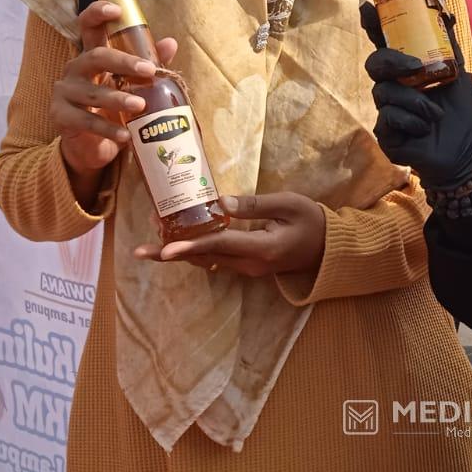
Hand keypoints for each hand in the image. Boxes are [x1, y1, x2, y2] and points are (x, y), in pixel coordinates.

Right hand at [53, 1, 176, 174]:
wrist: (93, 146)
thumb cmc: (114, 109)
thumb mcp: (132, 85)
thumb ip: (149, 63)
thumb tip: (170, 42)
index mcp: (92, 56)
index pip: (88, 27)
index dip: (98, 14)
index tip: (117, 10)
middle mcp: (75, 69)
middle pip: (96, 57)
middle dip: (123, 61)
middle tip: (148, 70)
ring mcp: (65, 92)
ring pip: (91, 92)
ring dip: (117, 99)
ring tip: (140, 105)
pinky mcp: (60, 117)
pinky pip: (85, 121)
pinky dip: (107, 128)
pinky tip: (125, 135)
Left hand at [132, 193, 325, 276]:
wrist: (330, 249)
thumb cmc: (313, 221)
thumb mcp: (290, 205)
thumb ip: (256, 204)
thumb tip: (221, 202)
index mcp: (263, 249)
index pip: (220, 245)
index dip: (190, 245)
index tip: (164, 248)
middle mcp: (251, 264)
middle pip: (205, 259)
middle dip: (172, 254)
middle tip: (141, 251)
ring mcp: (249, 269)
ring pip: (208, 263)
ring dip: (181, 254)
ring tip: (151, 246)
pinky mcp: (248, 266)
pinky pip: (217, 262)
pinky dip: (196, 253)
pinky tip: (179, 245)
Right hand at [361, 4, 471, 188]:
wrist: (466, 152)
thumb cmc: (461, 114)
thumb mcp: (459, 74)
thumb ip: (449, 47)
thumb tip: (446, 13)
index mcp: (407, 70)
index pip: (385, 43)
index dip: (373, 25)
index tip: (369, 8)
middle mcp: (393, 87)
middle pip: (374, 63)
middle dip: (392, 61)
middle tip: (414, 69)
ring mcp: (386, 110)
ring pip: (383, 92)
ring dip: (414, 101)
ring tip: (434, 114)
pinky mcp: (385, 133)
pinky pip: (388, 118)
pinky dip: (411, 121)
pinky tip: (424, 129)